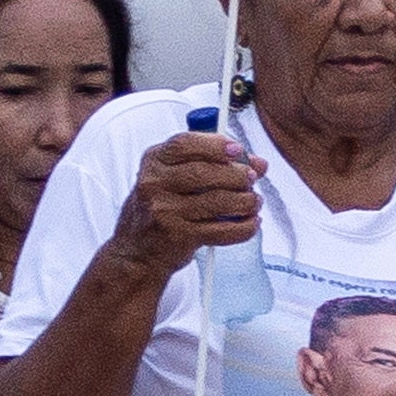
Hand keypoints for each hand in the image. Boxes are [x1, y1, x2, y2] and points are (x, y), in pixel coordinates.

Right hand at [106, 128, 259, 282]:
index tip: (238, 150)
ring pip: (216, 201)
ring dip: (244, 201)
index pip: (185, 143)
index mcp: (153, 162)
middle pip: (204, 172)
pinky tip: (250, 223)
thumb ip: (210, 163)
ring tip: (253, 201)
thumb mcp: (172, 178)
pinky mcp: (178, 237)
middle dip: (236, 175)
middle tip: (251, 179)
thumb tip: (258, 163)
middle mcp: (154, 184)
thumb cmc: (159, 210)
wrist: (136, 252)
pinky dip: (242, 227)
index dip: (216, 144)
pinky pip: (220, 230)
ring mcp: (165, 212)